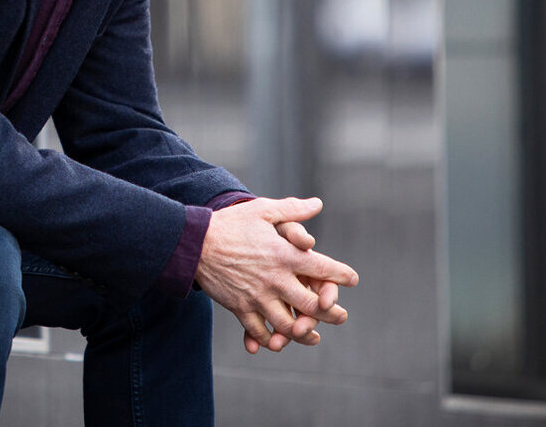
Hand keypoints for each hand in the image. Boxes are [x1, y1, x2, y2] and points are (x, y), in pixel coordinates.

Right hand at [193, 196, 357, 353]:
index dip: (341, 275)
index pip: (322, 268)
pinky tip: (277, 340)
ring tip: (313, 336)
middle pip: (311, 305)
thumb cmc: (230, 223)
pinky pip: (259, 331)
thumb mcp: (262, 210)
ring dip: (304, 334)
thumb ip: (292, 210)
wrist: (193, 242)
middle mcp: (274, 279)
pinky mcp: (240, 307)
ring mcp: (257, 296)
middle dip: (331, 314)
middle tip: (341, 316)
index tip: (352, 279)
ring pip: (288, 325)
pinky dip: (270, 339)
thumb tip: (317, 204)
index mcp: (284, 254)